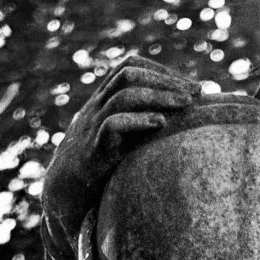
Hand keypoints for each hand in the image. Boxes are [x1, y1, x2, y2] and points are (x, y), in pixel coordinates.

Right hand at [41, 56, 197, 255]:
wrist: (63, 193)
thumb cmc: (99, 165)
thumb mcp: (119, 136)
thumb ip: (141, 123)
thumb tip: (183, 121)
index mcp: (102, 99)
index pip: (130, 66)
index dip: (160, 70)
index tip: (190, 85)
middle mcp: (96, 107)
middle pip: (129, 75)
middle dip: (165, 80)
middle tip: (197, 93)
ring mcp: (92, 126)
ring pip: (123, 96)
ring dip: (159, 96)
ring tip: (186, 105)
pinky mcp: (93, 151)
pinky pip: (113, 126)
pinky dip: (138, 121)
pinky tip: (161, 124)